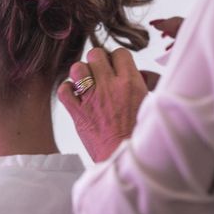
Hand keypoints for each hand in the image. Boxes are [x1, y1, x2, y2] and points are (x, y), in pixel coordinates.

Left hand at [57, 47, 147, 161]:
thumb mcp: (149, 104)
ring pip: (77, 68)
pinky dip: (67, 91)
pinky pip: (64, 90)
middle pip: (95, 54)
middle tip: (100, 73)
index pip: (119, 53)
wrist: (127, 160)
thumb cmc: (141, 135)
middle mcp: (109, 87)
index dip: (116, 58)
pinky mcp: (78, 113)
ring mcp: (91, 99)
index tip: (115, 66)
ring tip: (86, 83)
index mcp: (130, 83)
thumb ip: (145, 85)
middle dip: (97, 61)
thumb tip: (141, 73)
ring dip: (80, 74)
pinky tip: (75, 96)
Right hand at [150, 16, 184, 50]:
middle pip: (169, 25)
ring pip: (173, 33)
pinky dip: (170, 45)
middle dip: (163, 27)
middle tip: (157, 28)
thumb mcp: (167, 25)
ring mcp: (183, 33)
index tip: (150, 23)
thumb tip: (155, 26)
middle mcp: (179, 25)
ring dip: (167, 34)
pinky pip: (176, 42)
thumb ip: (161, 25)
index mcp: (175, 20)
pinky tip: (166, 49)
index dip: (156, 22)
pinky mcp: (185, 41)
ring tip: (162, 37)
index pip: (163, 21)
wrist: (195, 34)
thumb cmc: (180, 28)